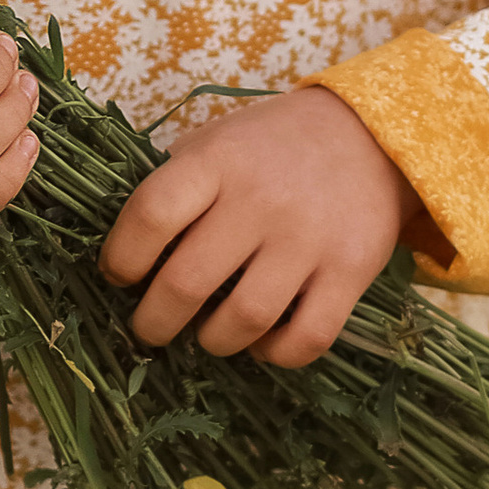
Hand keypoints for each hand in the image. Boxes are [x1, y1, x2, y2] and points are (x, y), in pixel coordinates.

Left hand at [100, 88, 422, 369]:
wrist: (370, 134)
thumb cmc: (271, 147)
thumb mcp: (216, 143)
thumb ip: (174, 188)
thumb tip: (124, 253)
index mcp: (216, 161)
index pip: (151, 216)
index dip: (122, 257)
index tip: (119, 275)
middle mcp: (261, 200)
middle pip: (188, 282)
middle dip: (154, 321)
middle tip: (150, 327)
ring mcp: (308, 238)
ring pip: (244, 319)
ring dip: (213, 341)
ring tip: (206, 334)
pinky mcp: (351, 271)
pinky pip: (306, 338)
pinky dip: (275, 354)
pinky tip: (261, 342)